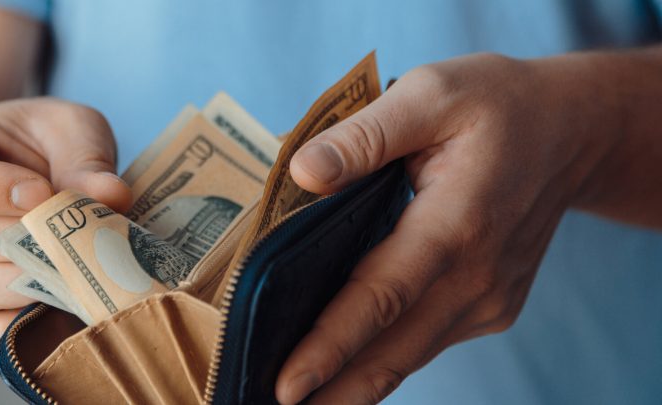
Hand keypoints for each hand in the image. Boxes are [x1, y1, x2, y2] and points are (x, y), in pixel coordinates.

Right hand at [0, 98, 131, 358]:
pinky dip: (8, 329)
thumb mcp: (74, 130)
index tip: (44, 193)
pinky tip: (53, 311)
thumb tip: (112, 196)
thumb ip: (86, 158)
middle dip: (25, 241)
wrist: (47, 165)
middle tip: (77, 239)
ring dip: (28, 282)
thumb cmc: (53, 141)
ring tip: (79, 270)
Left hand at [276, 53, 619, 402]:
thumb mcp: (431, 94)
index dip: (330, 346)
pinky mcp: (492, 305)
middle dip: (334, 390)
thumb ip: (364, 136)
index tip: (287, 386)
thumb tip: (302, 173)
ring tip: (307, 402)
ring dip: (357, 384)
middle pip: (393, 349)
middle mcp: (476, 275)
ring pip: (411, 354)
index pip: (380, 298)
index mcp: (455, 223)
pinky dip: (388, 356)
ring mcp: (489, 298)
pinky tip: (350, 364)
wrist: (569, 133)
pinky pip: (429, 339)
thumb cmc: (497, 106)